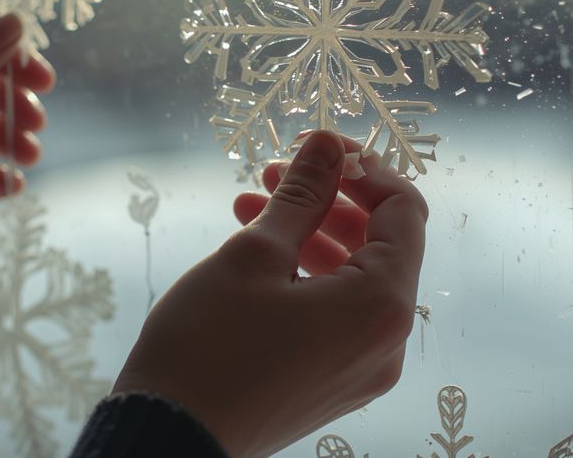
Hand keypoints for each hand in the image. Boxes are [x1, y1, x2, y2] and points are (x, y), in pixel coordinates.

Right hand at [112, 131, 428, 456]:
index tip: (318, 147)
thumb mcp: (254, 254)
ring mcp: (361, 369)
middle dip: (330, 199)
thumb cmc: (207, 346)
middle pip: (381, 245)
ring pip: (354, 279)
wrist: (170, 438)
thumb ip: (302, 193)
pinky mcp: (332, 383)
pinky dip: (305, 275)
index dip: (365, 168)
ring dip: (310, 234)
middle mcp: (386, 343)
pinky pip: (336, 313)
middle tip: (275, 169)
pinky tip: (256, 252)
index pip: (403, 212)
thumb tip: (330, 143)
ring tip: (249, 204)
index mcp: (381, 307)